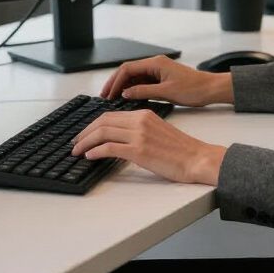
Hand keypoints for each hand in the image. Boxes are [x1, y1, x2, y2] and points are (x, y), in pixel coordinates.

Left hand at [71, 108, 226, 184]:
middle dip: (85, 132)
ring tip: (77, 151)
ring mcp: (139, 135)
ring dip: (86, 142)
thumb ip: (139, 130)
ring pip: (103, 132)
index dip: (93, 124)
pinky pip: (110, 148)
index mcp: (143, 114)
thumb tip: (119, 139)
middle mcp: (139, 120)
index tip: (84, 134)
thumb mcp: (157, 130)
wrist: (197, 158)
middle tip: (75, 142)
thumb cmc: (181, 149)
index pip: (110, 115)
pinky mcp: (139, 151)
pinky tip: (90, 156)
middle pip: (103, 121)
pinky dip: (96, 151)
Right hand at [100, 56, 231, 107]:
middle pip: (128, 71)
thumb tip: (125, 93)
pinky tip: (127, 99)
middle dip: (115, 83)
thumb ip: (144, 91)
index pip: (128, 69)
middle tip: (104, 96)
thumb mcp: (166, 92)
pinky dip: (133, 89)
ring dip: (123, 86)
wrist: (210, 89)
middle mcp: (155, 64)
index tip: (108, 94)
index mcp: (155, 63)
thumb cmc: (193, 89)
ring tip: (112, 99)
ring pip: (134, 77)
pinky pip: (142, 82)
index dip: (115, 81)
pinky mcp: (161, 78)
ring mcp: (158, 71)